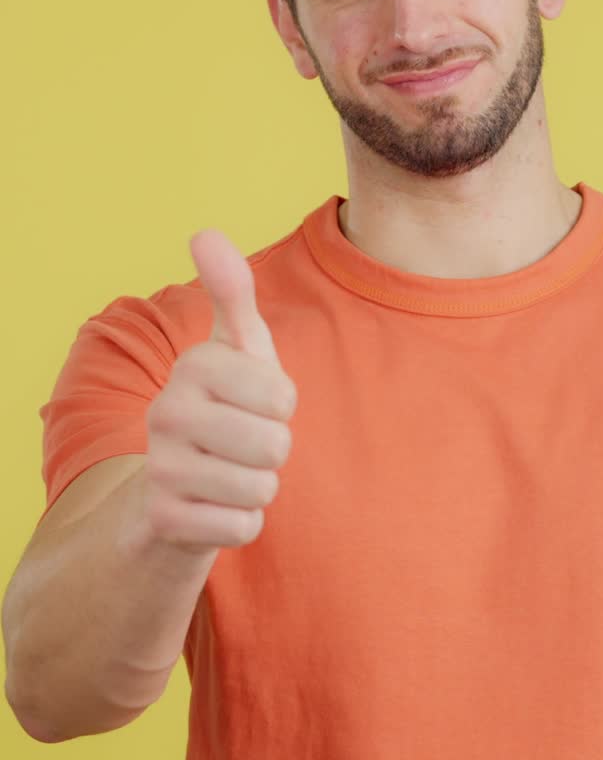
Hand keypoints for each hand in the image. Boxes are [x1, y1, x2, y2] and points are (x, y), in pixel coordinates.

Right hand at [141, 228, 296, 555]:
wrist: (170, 491)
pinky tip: (213, 507)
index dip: (281, 408)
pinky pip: (244, 527)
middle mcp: (168, 411)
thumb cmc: (222, 409)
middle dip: (271, 452)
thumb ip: (232, 292)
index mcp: (194, 365)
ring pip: (262, 488)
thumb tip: (205, 232)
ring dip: (257, 488)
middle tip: (240, 444)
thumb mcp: (235, 350)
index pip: (283, 397)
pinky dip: (241, 523)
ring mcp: (161, 467)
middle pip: (276, 445)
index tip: (252, 405)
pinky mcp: (164, 519)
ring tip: (227, 474)